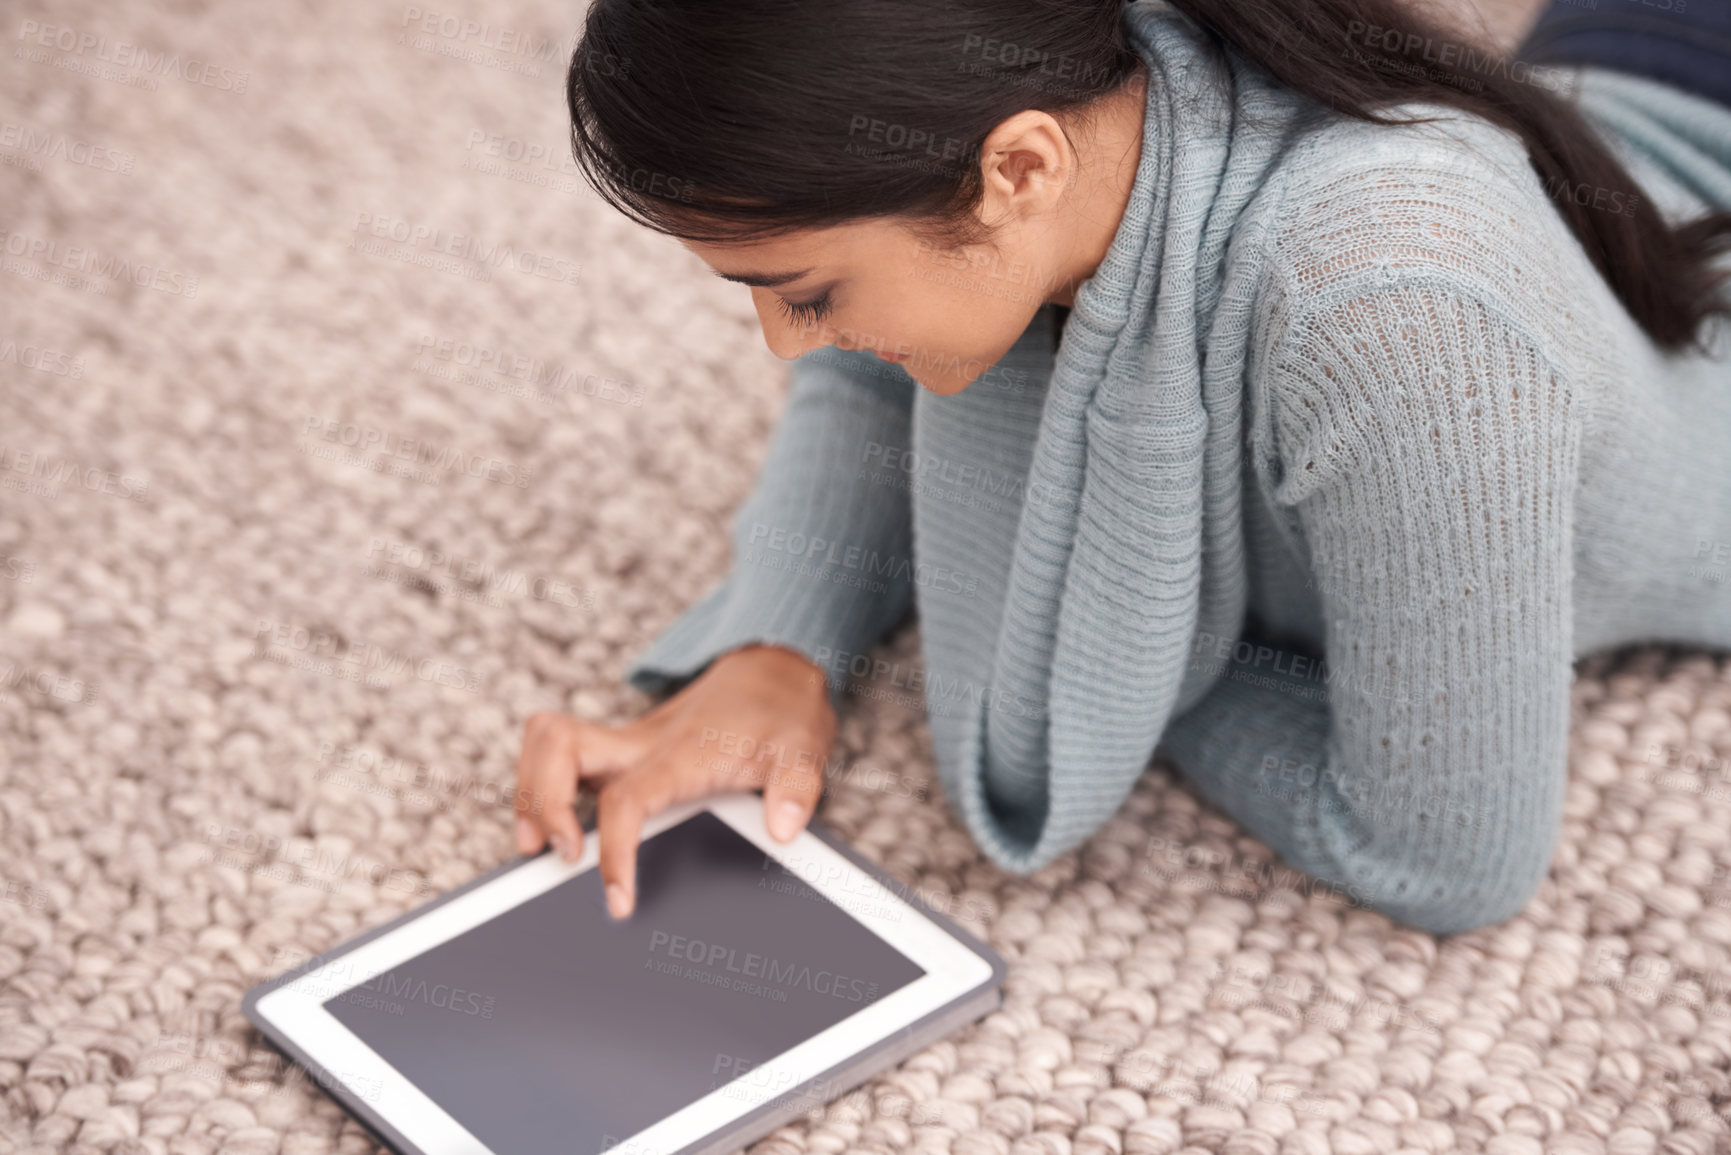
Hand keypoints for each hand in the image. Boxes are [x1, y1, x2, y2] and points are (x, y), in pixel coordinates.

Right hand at [513, 643, 836, 918]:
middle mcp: (643, 744)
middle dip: (538, 800)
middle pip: (557, 747)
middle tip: (554, 854)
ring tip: (538, 844)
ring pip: (548, 744)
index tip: (617, 898)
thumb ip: (797, 788)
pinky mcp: (625, 750)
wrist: (774, 670)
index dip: (614, 850)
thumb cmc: (783, 710)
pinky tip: (559, 825)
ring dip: (530, 789)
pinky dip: (545, 785)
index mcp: (681, 753)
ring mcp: (628, 745)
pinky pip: (564, 756)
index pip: (627, 798)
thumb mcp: (805, 747)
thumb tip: (783, 828)